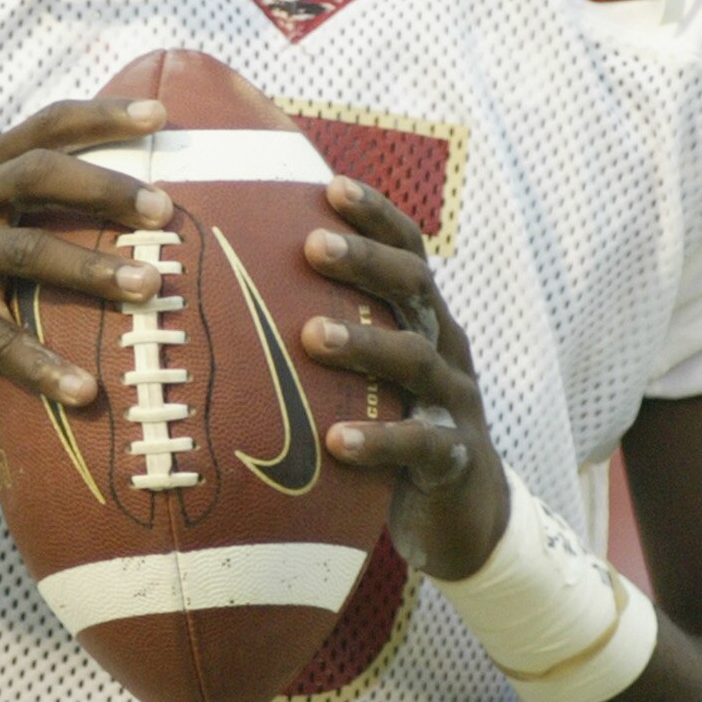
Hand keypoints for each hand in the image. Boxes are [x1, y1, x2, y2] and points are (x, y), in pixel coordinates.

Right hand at [0, 96, 170, 402]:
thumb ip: (5, 202)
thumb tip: (92, 212)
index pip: (44, 126)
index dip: (104, 115)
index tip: (161, 111)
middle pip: (41, 176)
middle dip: (107, 189)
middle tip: (165, 209)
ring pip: (28, 254)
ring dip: (94, 271)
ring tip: (151, 289)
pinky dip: (44, 366)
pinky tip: (84, 392)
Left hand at [301, 178, 509, 581]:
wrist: (465, 514)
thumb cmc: (395, 425)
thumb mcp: (372, 373)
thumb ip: (331, 329)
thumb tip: (236, 291)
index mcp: (425, 319)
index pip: (408, 252)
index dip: (377, 216)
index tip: (332, 187)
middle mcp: (445, 348)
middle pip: (415, 289)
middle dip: (366, 262)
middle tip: (312, 245)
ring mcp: (454, 402)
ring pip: (416, 360)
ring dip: (365, 343)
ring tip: (311, 336)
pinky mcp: (453, 459)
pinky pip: (421, 444)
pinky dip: (381, 441)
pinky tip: (338, 441)